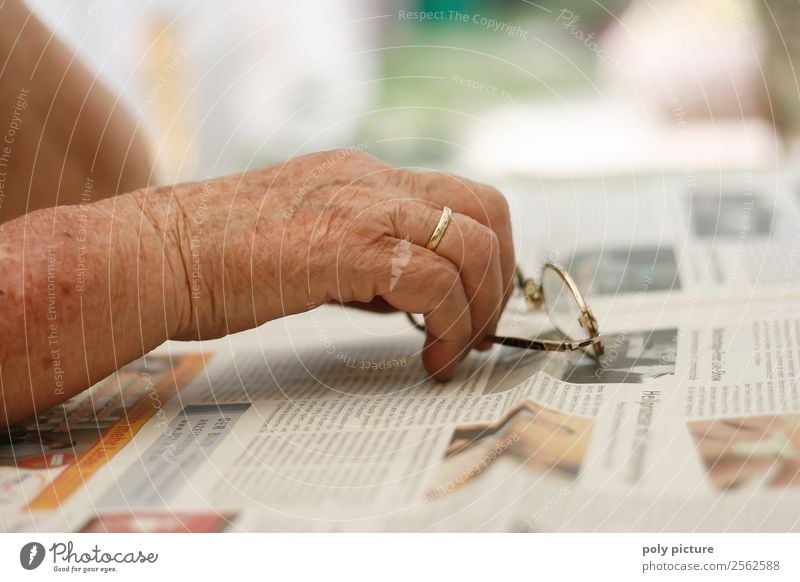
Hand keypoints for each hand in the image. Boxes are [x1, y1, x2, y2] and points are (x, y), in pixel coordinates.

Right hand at [157, 150, 514, 379]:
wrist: (157, 254)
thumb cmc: (220, 260)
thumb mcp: (311, 247)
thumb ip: (367, 260)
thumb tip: (415, 294)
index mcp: (365, 178)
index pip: (464, 198)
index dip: (489, 254)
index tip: (477, 306)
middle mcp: (374, 182)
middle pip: (488, 210)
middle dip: (500, 278)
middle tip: (480, 330)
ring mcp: (364, 208)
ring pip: (474, 246)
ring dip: (480, 310)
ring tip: (454, 352)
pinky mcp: (348, 245)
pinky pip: (437, 282)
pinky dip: (449, 326)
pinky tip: (427, 357)